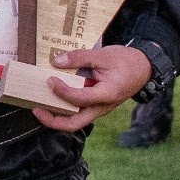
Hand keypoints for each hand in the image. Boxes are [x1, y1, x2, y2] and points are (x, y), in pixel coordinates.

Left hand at [30, 45, 152, 132]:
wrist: (144, 68)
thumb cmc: (126, 61)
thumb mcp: (103, 55)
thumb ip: (79, 57)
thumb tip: (56, 61)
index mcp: (106, 95)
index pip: (78, 99)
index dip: (61, 91)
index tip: (50, 80)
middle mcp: (101, 107)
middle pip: (73, 124)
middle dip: (52, 120)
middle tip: (36, 109)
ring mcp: (98, 109)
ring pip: (74, 121)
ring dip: (56, 116)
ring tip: (39, 105)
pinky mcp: (96, 106)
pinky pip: (77, 112)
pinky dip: (63, 108)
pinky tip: (53, 97)